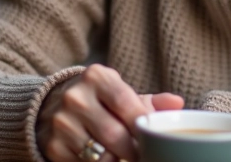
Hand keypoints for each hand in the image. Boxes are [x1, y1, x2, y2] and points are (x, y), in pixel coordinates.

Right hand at [36, 64, 183, 161]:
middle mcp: (75, 97)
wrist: (52, 107)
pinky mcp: (53, 146)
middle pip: (114, 135)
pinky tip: (107, 160)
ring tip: (126, 158)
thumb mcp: (121, 93)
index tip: (154, 140)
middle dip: (134, 152)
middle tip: (144, 157)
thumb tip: (178, 104)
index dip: (143, 126)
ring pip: (100, 155)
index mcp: (96, 77)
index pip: (126, 104)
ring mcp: (61, 122)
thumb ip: (151, 101)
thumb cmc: (99, 101)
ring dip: (118, 161)